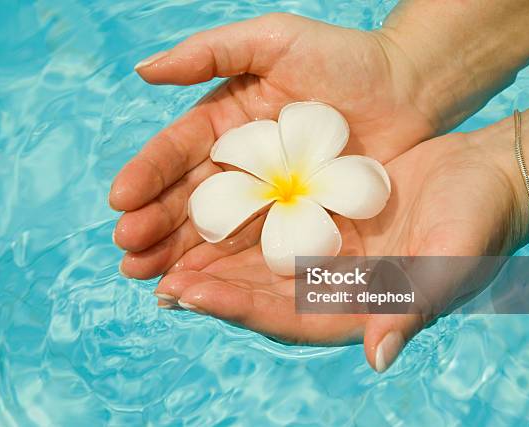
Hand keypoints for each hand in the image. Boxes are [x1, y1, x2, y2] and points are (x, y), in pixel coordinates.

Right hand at [110, 13, 441, 277]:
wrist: (408, 89)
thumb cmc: (342, 58)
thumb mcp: (272, 40)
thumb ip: (209, 52)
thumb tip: (143, 71)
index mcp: (223, 124)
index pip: (175, 153)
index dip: (147, 175)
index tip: (121, 200)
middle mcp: (237, 165)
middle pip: (188, 199)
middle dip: (154, 226)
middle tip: (128, 253)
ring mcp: (266, 198)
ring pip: (214, 229)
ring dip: (178, 255)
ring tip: (146, 276)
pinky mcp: (296, 222)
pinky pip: (256, 245)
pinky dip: (226, 266)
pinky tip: (198, 284)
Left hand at [152, 103, 528, 371]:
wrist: (480, 176)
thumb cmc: (475, 222)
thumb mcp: (446, 263)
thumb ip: (410, 307)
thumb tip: (378, 357)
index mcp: (356, 309)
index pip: (287, 319)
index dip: (238, 309)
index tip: (191, 294)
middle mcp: (330, 286)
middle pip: (258, 295)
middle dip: (208, 288)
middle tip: (154, 277)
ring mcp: (322, 252)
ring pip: (255, 262)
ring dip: (209, 257)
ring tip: (159, 251)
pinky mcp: (319, 218)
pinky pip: (269, 223)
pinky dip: (236, 222)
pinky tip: (200, 212)